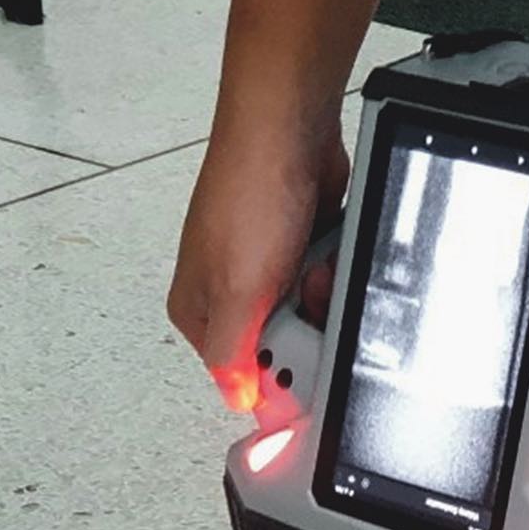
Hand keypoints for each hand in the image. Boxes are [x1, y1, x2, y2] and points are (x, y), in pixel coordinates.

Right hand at [167, 124, 347, 409]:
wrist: (286, 130)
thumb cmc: (249, 194)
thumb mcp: (239, 293)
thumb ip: (234, 356)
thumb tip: (238, 399)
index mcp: (198, 309)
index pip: (239, 375)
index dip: (276, 378)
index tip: (299, 367)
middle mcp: (225, 291)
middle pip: (281, 346)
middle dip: (305, 324)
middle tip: (301, 293)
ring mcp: (263, 269)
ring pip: (309, 314)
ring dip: (320, 291)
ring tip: (310, 260)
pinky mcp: (296, 249)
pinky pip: (324, 281)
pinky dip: (330, 266)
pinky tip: (323, 245)